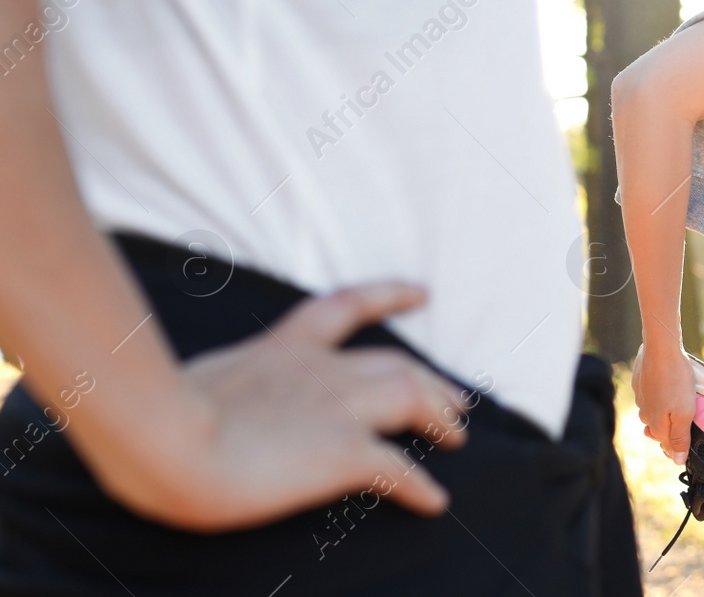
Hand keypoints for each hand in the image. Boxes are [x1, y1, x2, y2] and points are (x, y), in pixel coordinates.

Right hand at [77, 282, 470, 532]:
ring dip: (441, 418)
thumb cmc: (155, 417)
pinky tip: (435, 501)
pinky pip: (400, 470)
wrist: (161, 437)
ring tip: (458, 438)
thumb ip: (227, 387)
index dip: (389, 296)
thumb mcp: (196, 383)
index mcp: (283, 349)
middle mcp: (320, 370)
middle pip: (398, 362)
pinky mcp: (344, 452)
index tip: (421, 293)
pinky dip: (422, 486)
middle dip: (432, 380)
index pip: (347, 307)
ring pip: (413, 398)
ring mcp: (338, 407)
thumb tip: (211, 404)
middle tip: (457, 400)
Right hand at [631, 339, 694, 466]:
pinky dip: (659, 393)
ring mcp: (640, 397)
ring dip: (664, 409)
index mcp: (656, 424)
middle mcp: (644, 414)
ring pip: (653, 411)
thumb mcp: (684, 413)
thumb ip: (680, 437)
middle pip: (659, 429)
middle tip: (688, 417)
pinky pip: (650, 394)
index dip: (679, 447)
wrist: (661, 347)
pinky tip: (668, 383)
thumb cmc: (676, 380)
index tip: (689, 444)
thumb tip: (678, 461)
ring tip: (679, 398)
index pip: (667, 445)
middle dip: (671, 428)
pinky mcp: (639, 382)